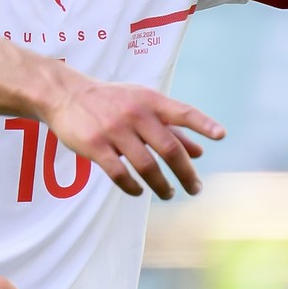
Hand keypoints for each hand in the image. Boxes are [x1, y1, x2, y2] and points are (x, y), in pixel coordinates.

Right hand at [44, 81, 225, 198]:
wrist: (66, 94)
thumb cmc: (111, 101)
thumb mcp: (141, 105)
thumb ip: (171, 128)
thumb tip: (200, 151)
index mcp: (150, 101)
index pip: (182, 112)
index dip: (203, 123)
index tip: (221, 135)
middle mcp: (135, 113)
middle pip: (169, 148)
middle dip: (186, 173)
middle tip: (195, 189)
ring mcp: (114, 130)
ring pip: (146, 165)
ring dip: (161, 185)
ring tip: (168, 193)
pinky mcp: (95, 146)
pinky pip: (119, 173)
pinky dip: (132, 187)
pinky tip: (139, 192)